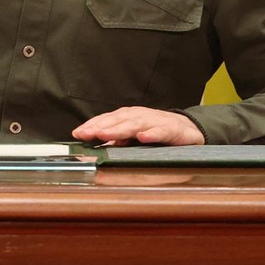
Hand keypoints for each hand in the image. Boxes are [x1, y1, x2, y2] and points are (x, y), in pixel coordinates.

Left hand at [72, 106, 203, 146]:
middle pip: (116, 120)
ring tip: (106, 134)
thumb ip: (117, 141)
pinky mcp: (170, 129)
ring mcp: (153, 121)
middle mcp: (138, 116)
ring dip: (119, 129)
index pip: (106, 120)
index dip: (92, 126)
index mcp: (127, 117)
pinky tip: (143, 138)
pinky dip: (151, 133)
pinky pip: (160, 131)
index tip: (77, 133)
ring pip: (134, 124)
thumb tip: (97, 148)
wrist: (187, 128)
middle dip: (100, 127)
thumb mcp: (134, 136)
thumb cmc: (156, 130)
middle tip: (85, 134)